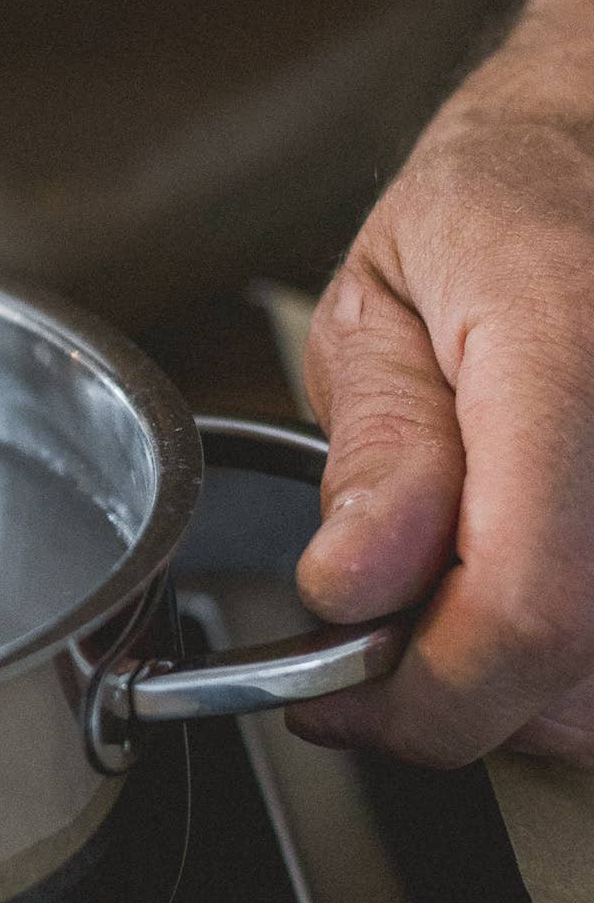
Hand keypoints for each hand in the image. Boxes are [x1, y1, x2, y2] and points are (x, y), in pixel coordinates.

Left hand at [290, 0, 593, 766]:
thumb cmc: (506, 201)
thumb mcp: (385, 299)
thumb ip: (379, 452)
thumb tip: (348, 590)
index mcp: (572, 348)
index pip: (528, 607)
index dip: (424, 696)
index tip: (334, 696)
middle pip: (590, 672)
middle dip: (465, 701)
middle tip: (379, 648)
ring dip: (540, 695)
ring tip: (461, 607)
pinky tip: (544, 597)